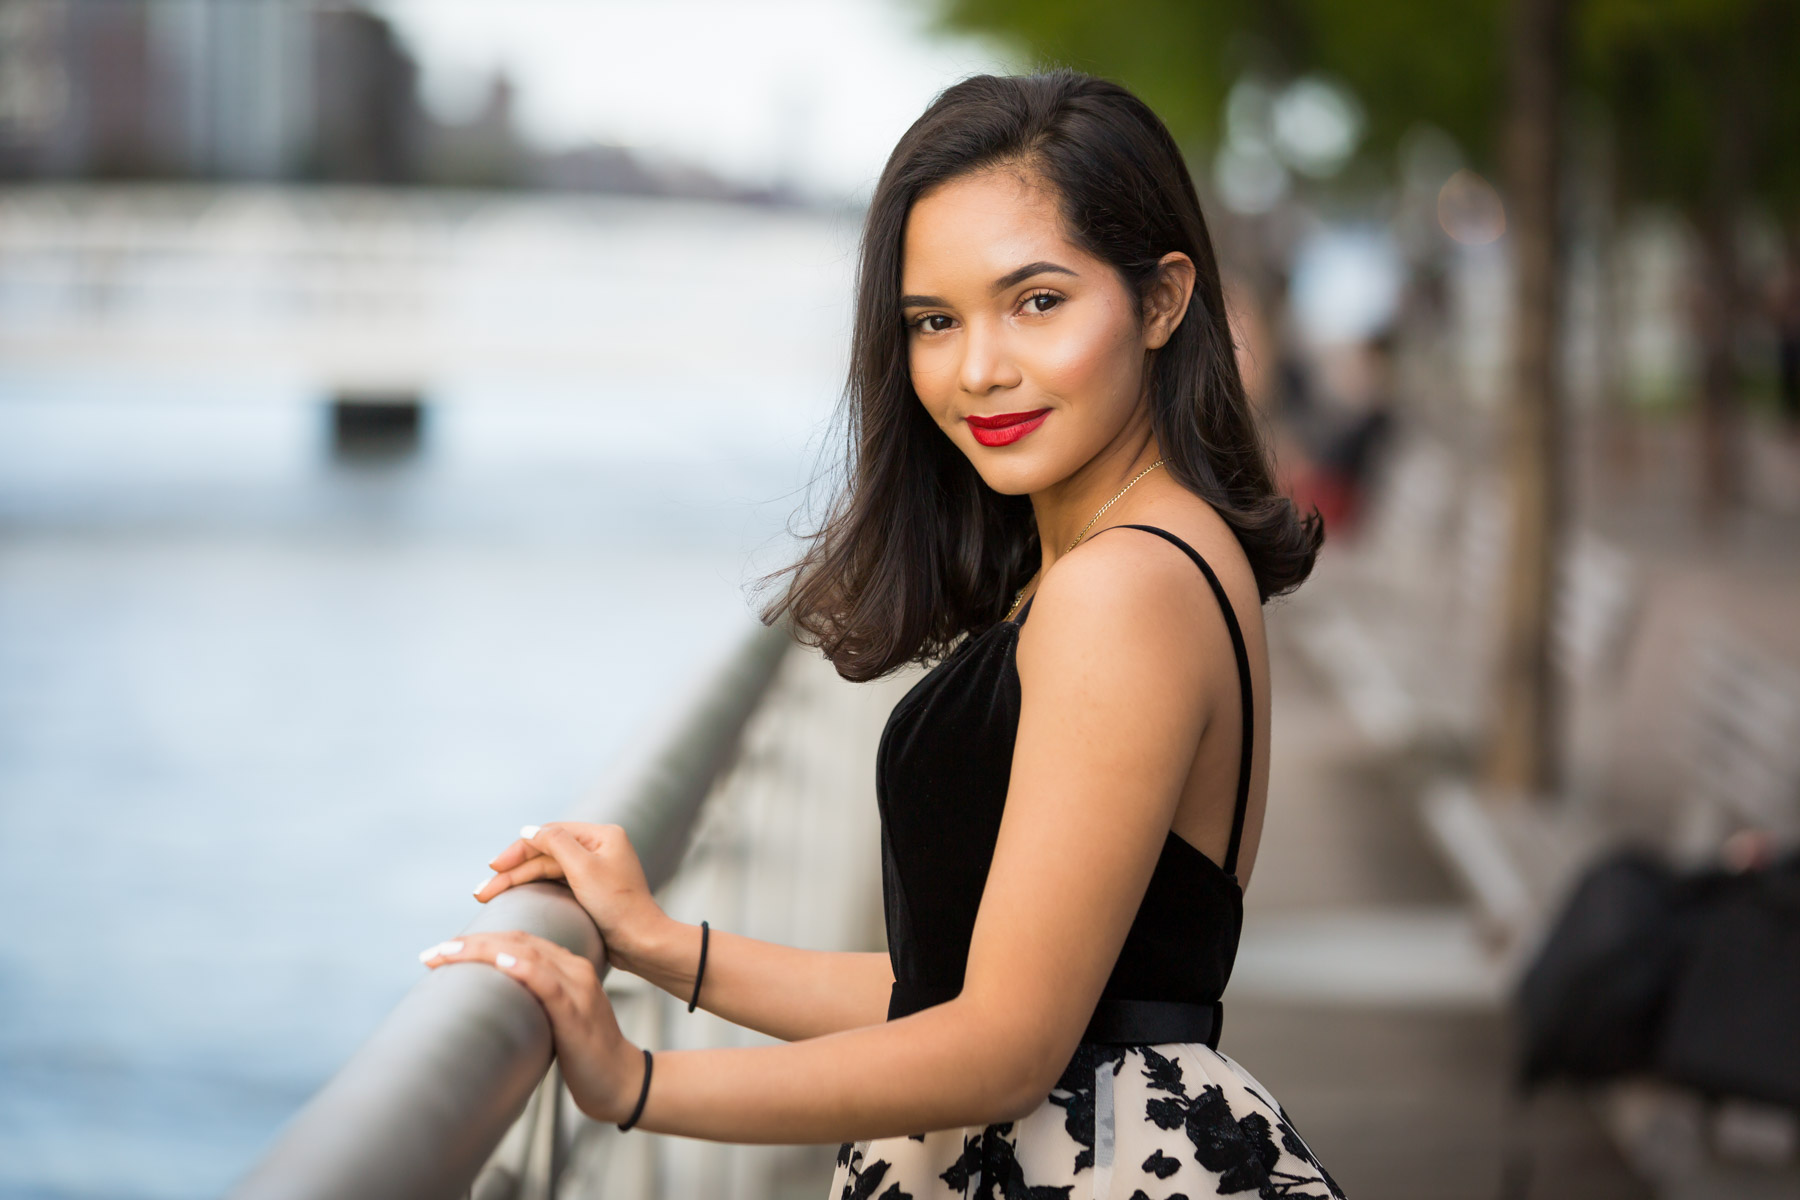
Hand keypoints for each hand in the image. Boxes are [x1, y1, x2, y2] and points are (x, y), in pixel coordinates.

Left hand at [419, 932, 645, 1123]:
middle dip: (471, 943)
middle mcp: (574, 968)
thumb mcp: (555, 1020)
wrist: (620, 1082)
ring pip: (526, 954)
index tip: (443, 950)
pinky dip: (522, 969)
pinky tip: (499, 963)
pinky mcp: (576, 1012)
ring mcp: (578, 988)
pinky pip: (547, 982)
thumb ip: (531, 1002)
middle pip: (517, 941)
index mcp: (569, 966)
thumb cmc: (584, 1056)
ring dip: (483, 950)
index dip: (480, 939)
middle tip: (431, 952)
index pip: (518, 940)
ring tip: (447, 954)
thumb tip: (487, 1005)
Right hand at [475, 823, 668, 974]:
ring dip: (517, 882)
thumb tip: (529, 830)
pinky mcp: (590, 891)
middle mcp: (599, 848)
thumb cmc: (617, 905)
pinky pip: (555, 884)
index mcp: (602, 835)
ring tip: (486, 896)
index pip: (550, 834)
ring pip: (547, 871)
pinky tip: (512, 897)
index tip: (494, 866)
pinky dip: (532, 889)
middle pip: (545, 854)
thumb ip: (555, 843)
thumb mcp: (584, 868)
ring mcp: (594, 870)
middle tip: (482, 891)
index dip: (519, 849)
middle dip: (513, 871)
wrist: (641, 942)